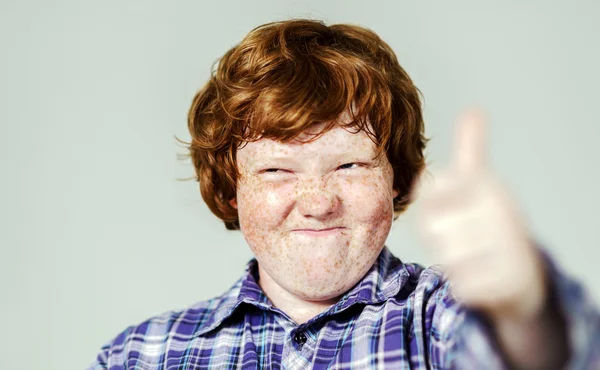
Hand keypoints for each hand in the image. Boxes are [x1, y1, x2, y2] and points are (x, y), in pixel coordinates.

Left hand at [414, 109, 546, 320]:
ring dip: (454, 263)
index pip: (428, 193)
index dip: (430, 209)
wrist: (523, 274)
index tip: (452, 209)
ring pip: (446, 259)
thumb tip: (475, 111)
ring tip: (476, 257)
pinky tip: (484, 277)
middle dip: (441, 239)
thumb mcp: (480, 183)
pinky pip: (460, 286)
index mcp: (487, 183)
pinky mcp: (507, 280)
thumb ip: (470, 151)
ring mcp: (508, 245)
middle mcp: (502, 209)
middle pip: (432, 230)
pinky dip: (466, 286)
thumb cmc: (490, 224)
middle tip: (465, 238)